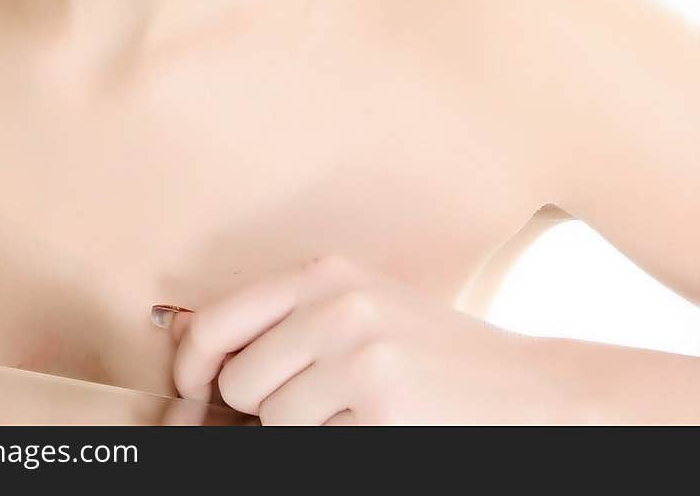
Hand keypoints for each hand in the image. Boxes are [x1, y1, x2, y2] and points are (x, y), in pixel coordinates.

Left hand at [161, 253, 571, 424]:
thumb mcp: (365, 309)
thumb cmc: (437, 356)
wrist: (530, 388)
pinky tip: (380, 427)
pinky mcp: (382, 409)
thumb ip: (293, 318)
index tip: (191, 390)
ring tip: (355, 415)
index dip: (190, 363)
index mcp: (329, 274)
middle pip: (241, 381)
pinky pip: (316, 447)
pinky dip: (340, 447)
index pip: (219, 319)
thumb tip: (198, 350)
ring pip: (276, 421)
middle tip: (317, 405)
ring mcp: (362, 356)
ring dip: (305, 433)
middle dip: (264, 407)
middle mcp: (340, 305)